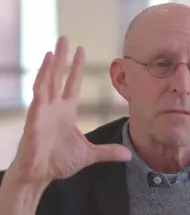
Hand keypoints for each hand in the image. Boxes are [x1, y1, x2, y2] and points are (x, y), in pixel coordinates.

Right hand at [10, 36, 131, 184]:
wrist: (41, 176)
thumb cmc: (59, 162)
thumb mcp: (89, 154)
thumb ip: (108, 151)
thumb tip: (129, 154)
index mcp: (66, 111)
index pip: (72, 84)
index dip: (75, 67)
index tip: (80, 50)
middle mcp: (53, 108)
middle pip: (57, 78)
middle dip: (61, 58)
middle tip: (64, 38)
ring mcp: (42, 114)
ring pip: (45, 85)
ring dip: (48, 69)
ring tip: (52, 51)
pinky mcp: (33, 124)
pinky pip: (36, 104)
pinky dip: (38, 91)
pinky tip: (41, 80)